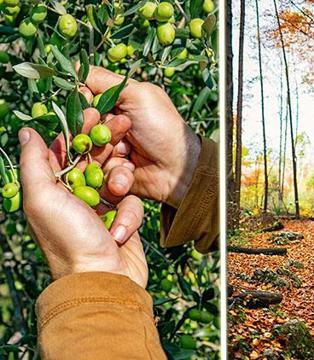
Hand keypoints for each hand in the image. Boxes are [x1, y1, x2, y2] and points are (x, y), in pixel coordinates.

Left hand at [19, 127, 147, 287]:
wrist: (103, 279)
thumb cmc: (69, 239)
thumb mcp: (43, 198)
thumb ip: (34, 162)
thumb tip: (26, 130)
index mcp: (52, 188)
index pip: (65, 149)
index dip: (79, 128)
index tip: (95, 109)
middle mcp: (75, 195)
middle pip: (95, 159)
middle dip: (109, 145)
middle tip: (125, 124)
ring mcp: (101, 208)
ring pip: (119, 178)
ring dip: (121, 188)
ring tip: (118, 197)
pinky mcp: (123, 220)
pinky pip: (132, 203)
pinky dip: (129, 216)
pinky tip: (120, 232)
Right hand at [80, 65, 200, 207]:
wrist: (179, 168)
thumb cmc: (163, 127)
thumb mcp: (137, 94)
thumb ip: (103, 80)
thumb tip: (71, 67)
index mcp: (113, 106)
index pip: (81, 104)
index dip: (84, 109)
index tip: (94, 111)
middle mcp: (107, 128)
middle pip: (78, 130)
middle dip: (95, 131)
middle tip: (121, 129)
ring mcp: (107, 153)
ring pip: (85, 155)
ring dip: (105, 153)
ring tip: (127, 152)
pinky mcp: (109, 176)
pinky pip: (96, 177)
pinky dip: (114, 174)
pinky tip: (129, 171)